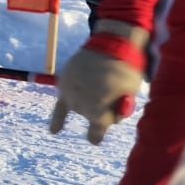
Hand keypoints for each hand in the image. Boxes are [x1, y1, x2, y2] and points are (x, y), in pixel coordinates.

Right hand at [49, 20, 147, 144]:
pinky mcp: (64, 84)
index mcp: (100, 106)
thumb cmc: (125, 72)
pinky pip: (59, 106)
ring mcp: (72, 92)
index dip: (99, 133)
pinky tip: (54, 131)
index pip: (97, 130)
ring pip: (78, 108)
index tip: (96, 139)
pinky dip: (57, 119)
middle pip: (90, 117)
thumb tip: (109, 120)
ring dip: (87, 104)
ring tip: (97, 85)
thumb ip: (119, 110)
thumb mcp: (130, 93)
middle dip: (100, 110)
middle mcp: (83, 101)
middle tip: (110, 92)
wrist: (110, 45)